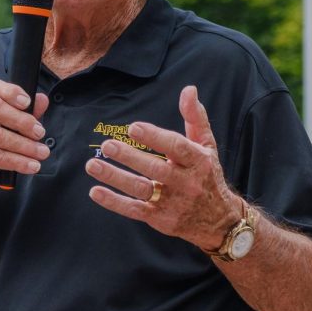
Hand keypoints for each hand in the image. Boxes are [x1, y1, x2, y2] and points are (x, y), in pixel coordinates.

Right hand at [0, 79, 50, 204]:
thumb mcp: (2, 128)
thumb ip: (22, 113)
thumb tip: (42, 100)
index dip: (9, 90)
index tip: (28, 102)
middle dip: (22, 120)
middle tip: (40, 132)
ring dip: (25, 145)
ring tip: (42, 152)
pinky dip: (18, 162)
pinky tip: (32, 166)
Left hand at [84, 85, 239, 249]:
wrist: (219, 220)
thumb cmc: (207, 175)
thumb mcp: (207, 147)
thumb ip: (195, 118)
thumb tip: (188, 90)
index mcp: (198, 161)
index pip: (176, 147)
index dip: (154, 137)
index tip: (133, 128)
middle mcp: (186, 183)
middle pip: (156, 169)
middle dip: (130, 157)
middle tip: (107, 145)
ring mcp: (172, 202)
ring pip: (141, 190)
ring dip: (115, 178)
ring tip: (92, 165)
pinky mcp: (159, 218)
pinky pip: (134, 210)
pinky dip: (114, 202)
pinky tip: (95, 191)